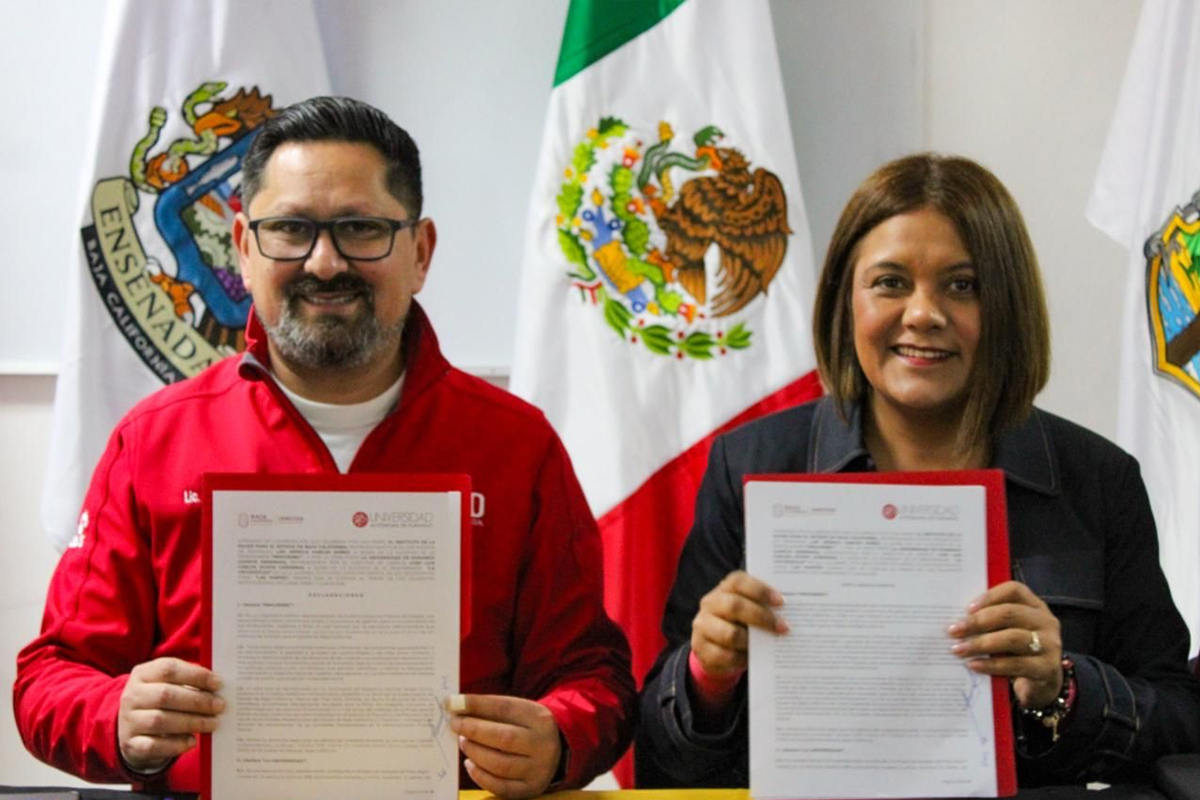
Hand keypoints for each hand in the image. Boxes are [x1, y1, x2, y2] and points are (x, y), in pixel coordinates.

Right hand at [117, 657, 223, 773]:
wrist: (131, 729)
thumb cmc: (160, 702)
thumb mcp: (169, 685)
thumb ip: (189, 682)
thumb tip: (218, 686)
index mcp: (142, 674)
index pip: (168, 669)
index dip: (195, 675)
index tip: (218, 684)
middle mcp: (132, 696)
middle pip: (165, 695)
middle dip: (197, 701)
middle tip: (220, 706)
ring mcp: (129, 721)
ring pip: (160, 720)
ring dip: (192, 722)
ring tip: (213, 723)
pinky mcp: (131, 745)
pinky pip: (154, 745)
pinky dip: (176, 744)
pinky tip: (193, 741)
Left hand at [446, 694, 561, 798]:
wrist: (557, 750)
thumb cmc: (527, 727)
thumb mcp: (518, 711)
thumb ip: (490, 709)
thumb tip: (455, 706)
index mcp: (539, 718)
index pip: (505, 708)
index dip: (476, 705)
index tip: (452, 702)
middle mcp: (543, 744)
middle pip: (504, 737)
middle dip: (473, 730)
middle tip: (455, 724)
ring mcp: (538, 769)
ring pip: (500, 764)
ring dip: (475, 752)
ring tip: (463, 742)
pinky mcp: (530, 788)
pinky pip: (501, 787)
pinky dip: (480, 776)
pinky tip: (470, 764)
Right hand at [691, 570, 787, 676]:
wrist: (715, 646)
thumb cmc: (740, 623)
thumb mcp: (748, 609)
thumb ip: (762, 606)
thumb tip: (789, 613)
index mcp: (724, 588)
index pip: (738, 581)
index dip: (760, 590)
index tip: (781, 602)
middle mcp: (710, 603)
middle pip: (735, 606)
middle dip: (762, 617)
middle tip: (783, 627)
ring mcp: (703, 626)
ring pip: (730, 634)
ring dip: (752, 641)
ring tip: (767, 645)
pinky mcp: (701, 648)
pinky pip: (726, 655)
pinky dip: (742, 658)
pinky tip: (752, 657)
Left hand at [948, 581, 1063, 708]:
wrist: (1042, 683)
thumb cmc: (1018, 651)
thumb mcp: (1008, 631)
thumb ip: (991, 621)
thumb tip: (956, 619)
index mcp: (1035, 606)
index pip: (1014, 590)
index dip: (989, 596)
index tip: (967, 609)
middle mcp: (1046, 622)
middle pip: (1009, 613)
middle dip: (977, 622)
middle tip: (954, 631)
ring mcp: (1050, 645)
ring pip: (1012, 638)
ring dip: (981, 644)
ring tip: (959, 649)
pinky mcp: (1047, 668)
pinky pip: (1016, 664)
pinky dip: (992, 665)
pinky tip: (974, 665)